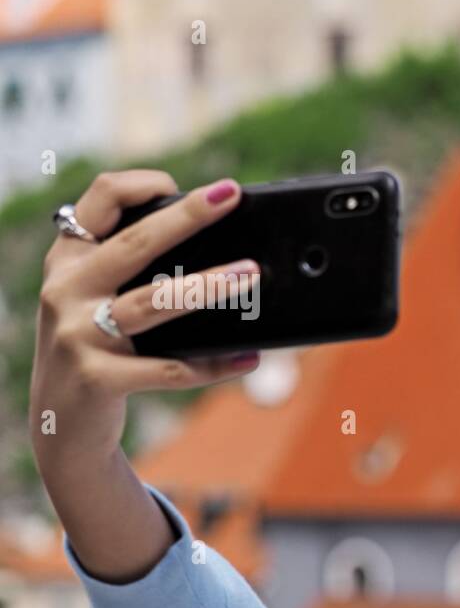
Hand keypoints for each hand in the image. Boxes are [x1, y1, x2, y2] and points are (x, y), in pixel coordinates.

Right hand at [29, 169, 260, 466]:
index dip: (140, 183)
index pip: (98, 201)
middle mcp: (67, 290)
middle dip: (187, 215)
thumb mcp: (94, 301)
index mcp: (70, 261)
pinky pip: (168, 369)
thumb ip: (131, 271)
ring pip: (154, 302)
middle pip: (135, 243)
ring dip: (208, 286)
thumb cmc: (95, 349)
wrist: (60, 423)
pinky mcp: (98, 377)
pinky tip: (246, 358)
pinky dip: (213, 365)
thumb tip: (215, 250)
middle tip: (230, 196)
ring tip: (250, 274)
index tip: (182, 184)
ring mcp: (79, 334)